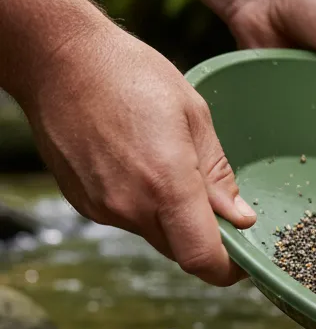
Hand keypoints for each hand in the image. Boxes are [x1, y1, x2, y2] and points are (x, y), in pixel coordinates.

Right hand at [23, 20, 255, 285]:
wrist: (58, 59)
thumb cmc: (132, 75)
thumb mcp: (194, 115)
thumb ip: (218, 175)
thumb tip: (241, 218)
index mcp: (168, 185)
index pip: (203, 259)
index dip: (228, 269)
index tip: (243, 257)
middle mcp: (133, 206)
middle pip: (182, 252)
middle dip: (205, 240)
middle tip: (217, 206)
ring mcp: (104, 208)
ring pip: (156, 237)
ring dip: (174, 221)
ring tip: (170, 169)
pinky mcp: (85, 204)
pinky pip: (129, 221)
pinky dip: (145, 208)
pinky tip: (139, 166)